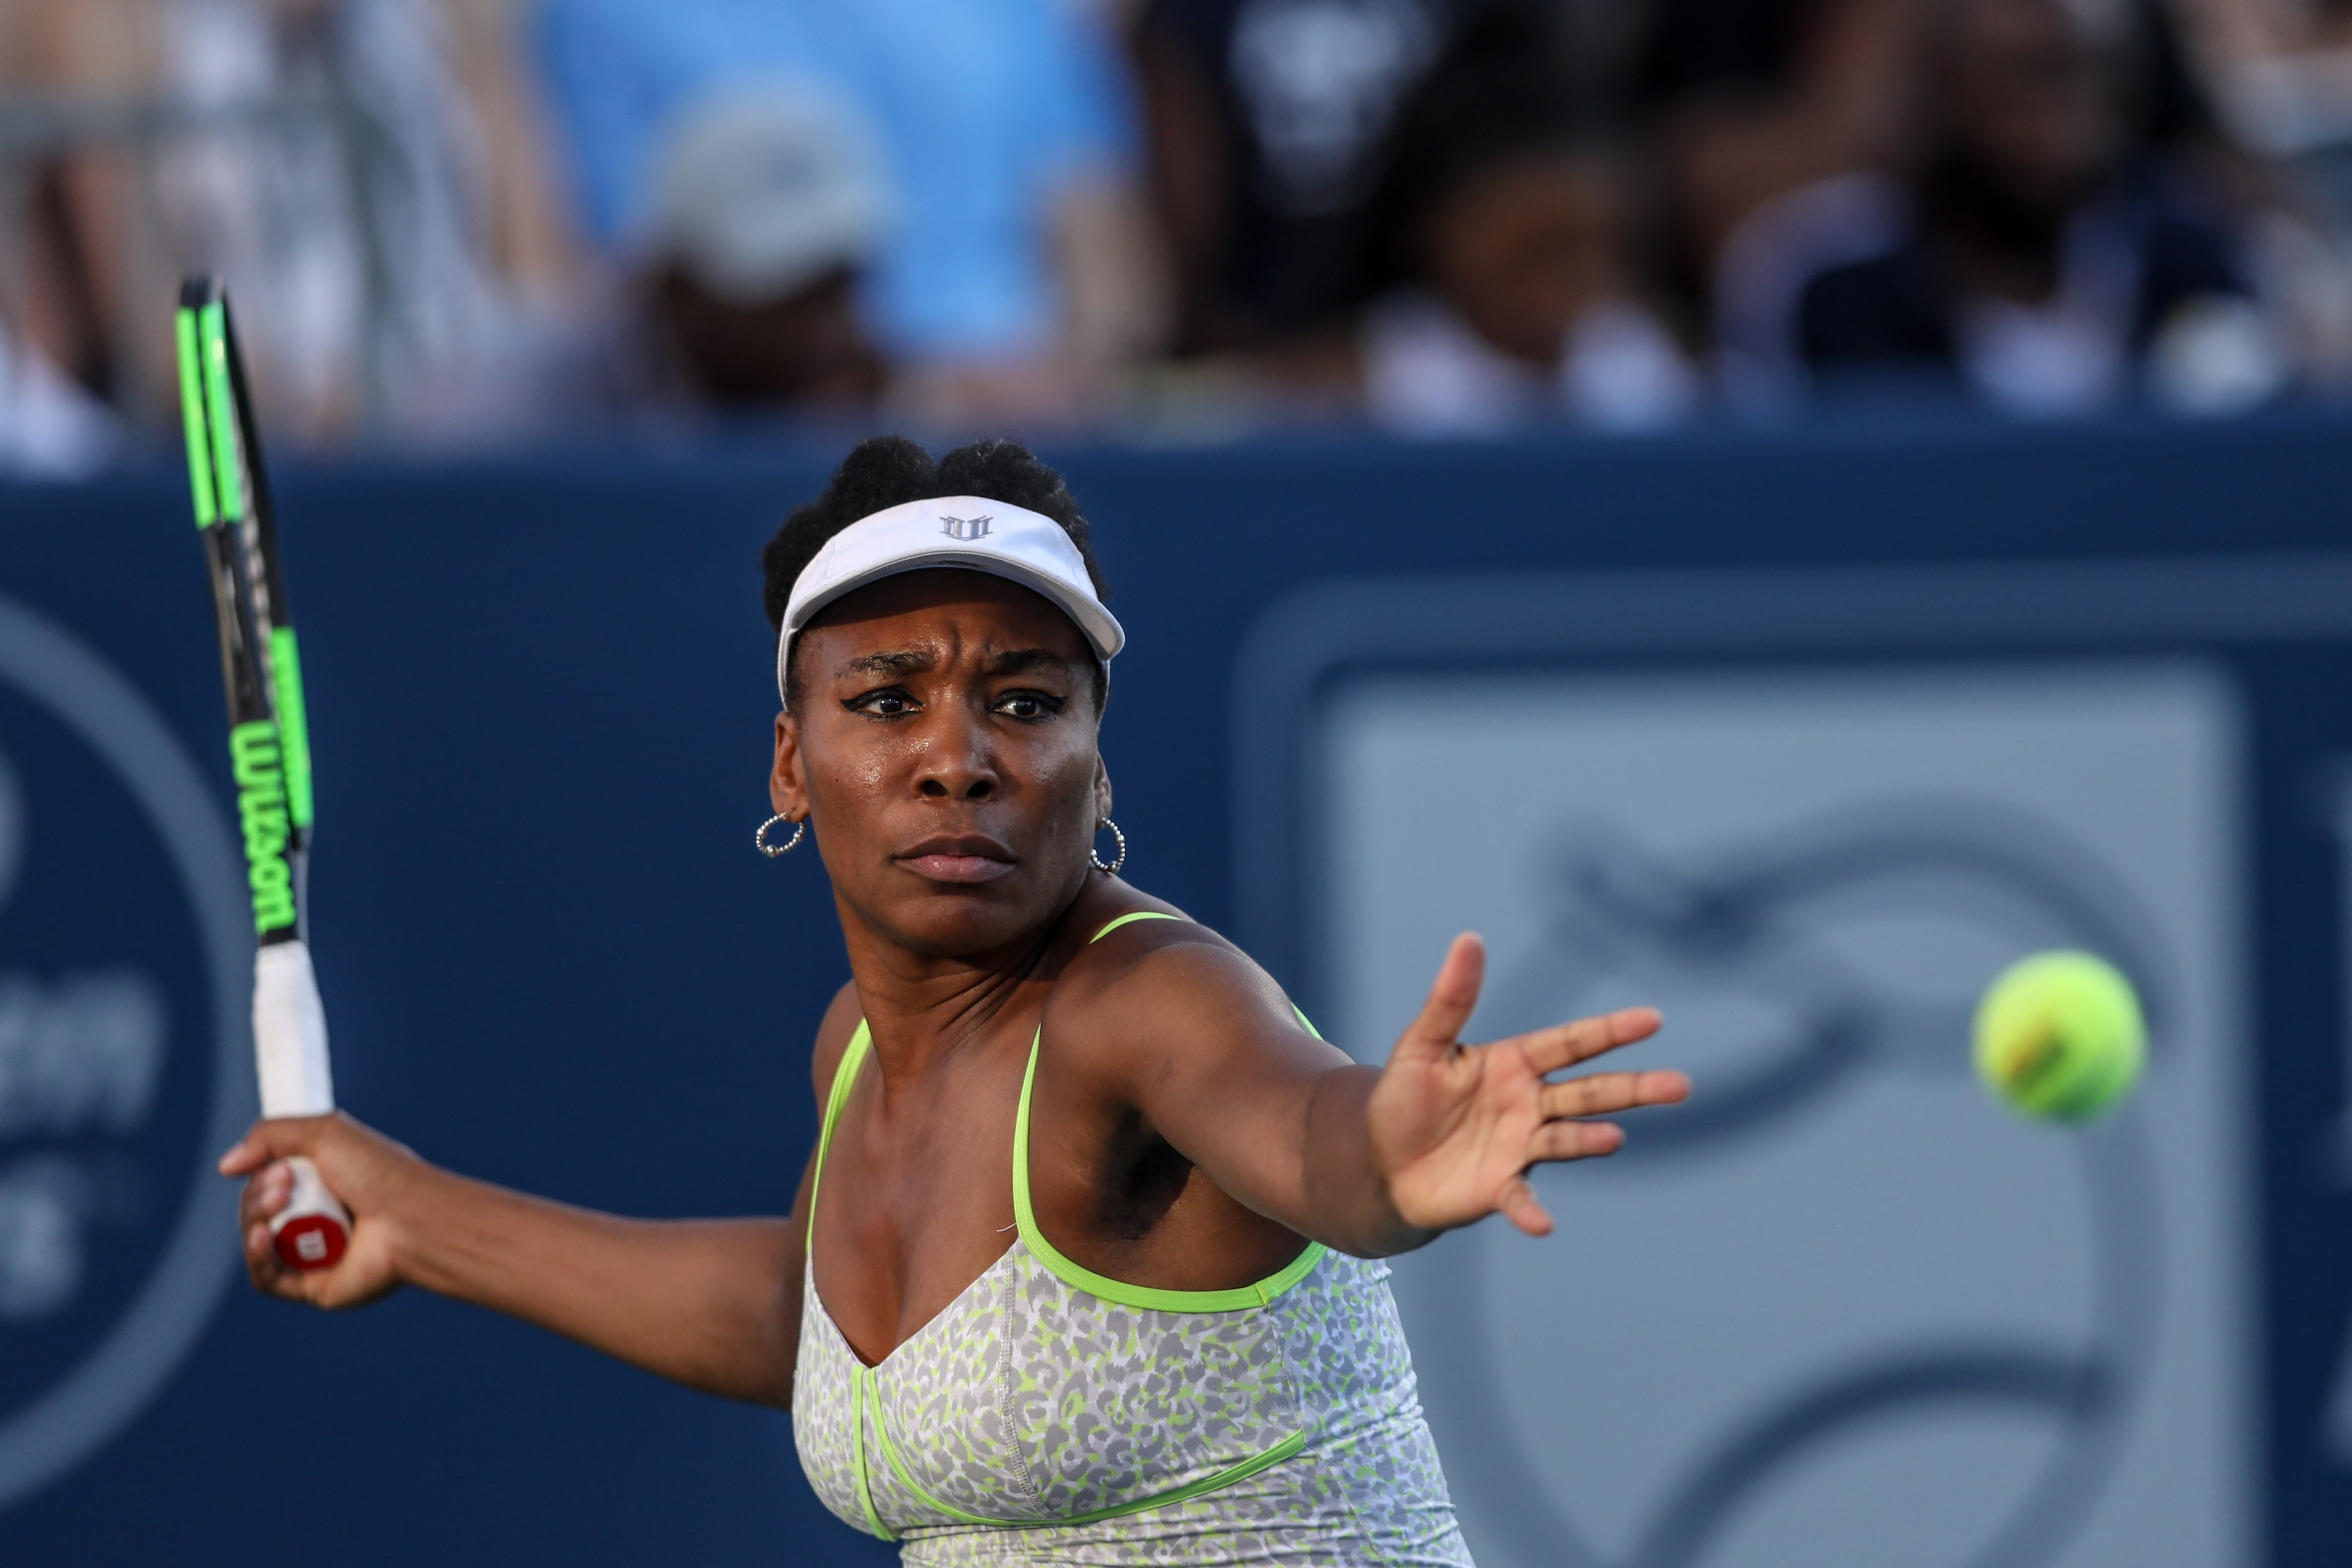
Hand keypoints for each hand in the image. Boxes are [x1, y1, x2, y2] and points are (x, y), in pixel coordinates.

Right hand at [218, 1112, 428, 1308]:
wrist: (410, 1216)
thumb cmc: (377, 1172)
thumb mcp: (324, 1132)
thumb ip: (270, 1135)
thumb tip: (226, 1166)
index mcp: (324, 1187)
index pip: (268, 1185)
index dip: (261, 1175)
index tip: (279, 1165)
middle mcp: (318, 1222)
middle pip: (257, 1213)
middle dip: (258, 1196)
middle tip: (285, 1182)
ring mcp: (315, 1257)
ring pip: (258, 1243)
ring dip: (255, 1219)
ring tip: (279, 1202)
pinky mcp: (314, 1288)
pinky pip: (268, 1279)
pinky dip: (257, 1257)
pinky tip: (261, 1235)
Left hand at [1368, 933, 1688, 1237]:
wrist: (1382, 1161)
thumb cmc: (1405, 1097)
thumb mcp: (1421, 1044)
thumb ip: (1451, 999)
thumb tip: (1469, 938)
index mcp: (1515, 1063)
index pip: (1571, 1043)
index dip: (1610, 1031)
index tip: (1652, 1019)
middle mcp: (1529, 1105)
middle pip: (1589, 1092)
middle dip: (1633, 1088)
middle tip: (1680, 1085)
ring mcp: (1519, 1147)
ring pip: (1567, 1140)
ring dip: (1591, 1141)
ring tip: (1615, 1139)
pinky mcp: (1499, 1187)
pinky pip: (1520, 1199)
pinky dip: (1531, 1211)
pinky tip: (1543, 1225)